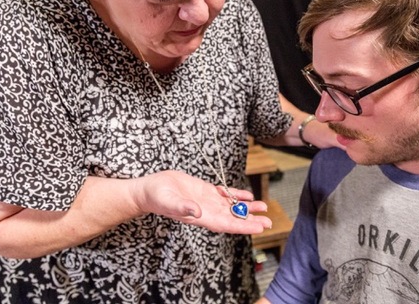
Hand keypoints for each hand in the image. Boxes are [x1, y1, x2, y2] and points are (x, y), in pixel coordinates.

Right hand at [132, 170, 272, 233]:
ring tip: (264, 207)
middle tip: (269, 221)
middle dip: (251, 219)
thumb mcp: (168, 200)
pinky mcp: (205, 190)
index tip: (258, 228)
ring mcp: (207, 201)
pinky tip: (247, 194)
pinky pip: (224, 194)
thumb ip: (181, 207)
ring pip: (232, 206)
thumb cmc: (156, 197)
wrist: (149, 189)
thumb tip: (196, 212)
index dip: (243, 226)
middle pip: (233, 217)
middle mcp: (207, 211)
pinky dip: (236, 194)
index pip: (226, 224)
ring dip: (247, 207)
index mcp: (201, 216)